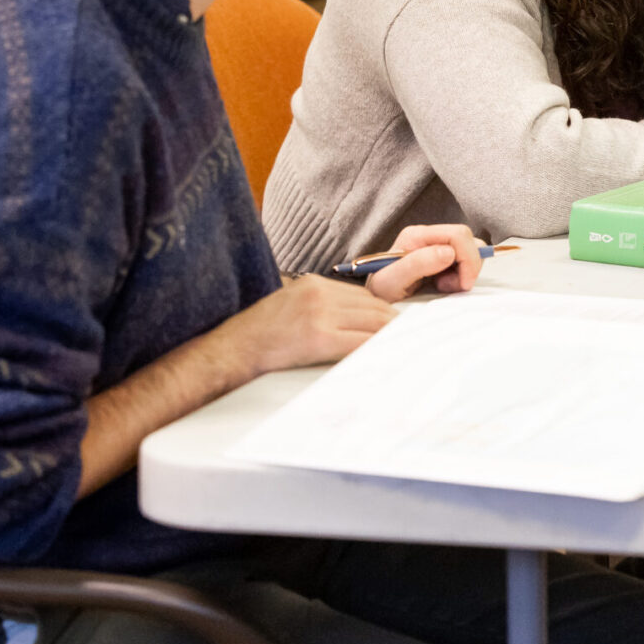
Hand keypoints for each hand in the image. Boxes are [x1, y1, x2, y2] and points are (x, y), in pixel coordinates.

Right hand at [214, 275, 395, 379]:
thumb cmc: (259, 334)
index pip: (364, 297)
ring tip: (405, 351)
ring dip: (390, 339)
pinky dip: (377, 351)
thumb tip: (357, 321)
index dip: (385, 314)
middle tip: (414, 340)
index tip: (399, 327)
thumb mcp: (292, 306)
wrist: (230, 350)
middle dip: (394, 326)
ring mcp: (319, 314)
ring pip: (371, 324)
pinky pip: (359, 344)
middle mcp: (319, 293)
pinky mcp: (317, 338)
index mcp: (314, 284)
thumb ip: (323, 308)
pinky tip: (387, 359)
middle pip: (374, 308)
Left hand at [364, 224, 485, 301]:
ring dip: (463, 273)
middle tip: (451, 286)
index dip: (468, 258)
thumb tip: (448, 252)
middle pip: (468, 241)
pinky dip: (461, 277)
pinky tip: (443, 286)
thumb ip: (417, 264)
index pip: (458, 235)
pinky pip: (465, 263)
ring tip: (443, 286)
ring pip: (470, 251)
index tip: (463, 283)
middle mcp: (429, 237)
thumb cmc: (380, 293)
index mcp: (417, 236)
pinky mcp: (443, 260)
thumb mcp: (392, 281)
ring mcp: (437, 248)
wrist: (377, 302)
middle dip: (467, 266)